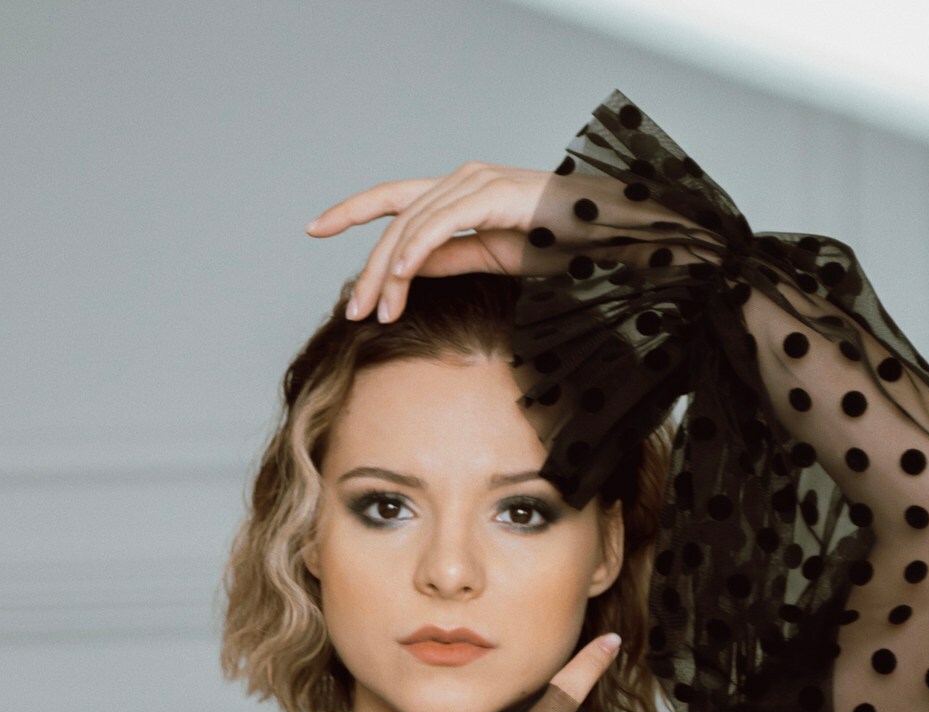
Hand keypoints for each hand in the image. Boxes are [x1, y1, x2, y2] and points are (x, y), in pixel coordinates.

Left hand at [304, 163, 554, 322]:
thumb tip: (408, 270)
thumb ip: (451, 257)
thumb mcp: (494, 256)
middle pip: (395, 219)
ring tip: (375, 310)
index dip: (352, 211)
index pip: (394, 199)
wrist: (609, 231)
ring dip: (387, 273)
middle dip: (367, 268)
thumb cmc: (564, 242)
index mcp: (460, 191)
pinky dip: (414, 253)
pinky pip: (440, 226)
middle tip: (353, 310)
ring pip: (411, 227)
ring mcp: (475, 182)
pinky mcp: (491, 195)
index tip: (315, 228)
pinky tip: (398, 279)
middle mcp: (461, 178)